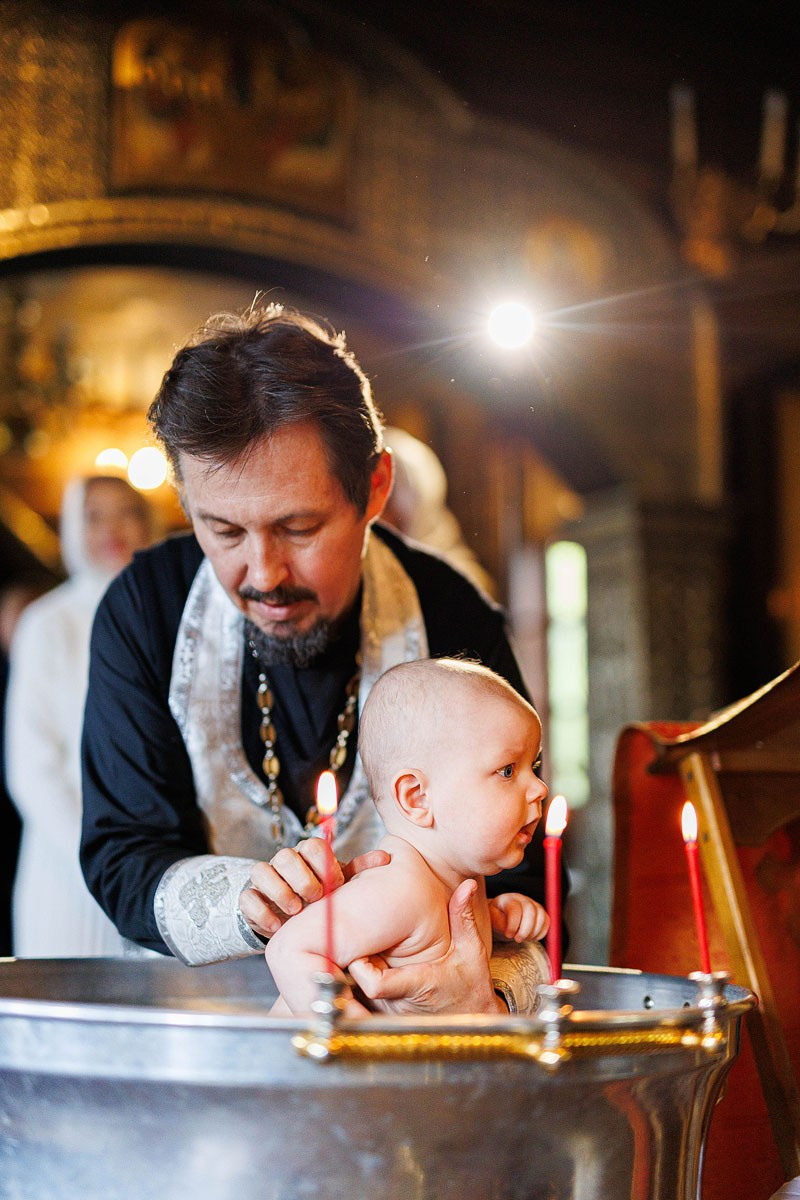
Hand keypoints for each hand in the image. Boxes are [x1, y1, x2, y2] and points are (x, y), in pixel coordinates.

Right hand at [239, 842, 389, 938]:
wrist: (292, 920)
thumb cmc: (320, 898)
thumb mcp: (339, 885)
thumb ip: (358, 871)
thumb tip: (385, 857)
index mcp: (307, 855)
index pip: (312, 845)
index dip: (324, 863)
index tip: (336, 885)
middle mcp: (284, 862)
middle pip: (285, 855)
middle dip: (302, 877)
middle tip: (315, 897)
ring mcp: (265, 879)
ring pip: (261, 870)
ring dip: (280, 891)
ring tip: (295, 910)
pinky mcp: (249, 898)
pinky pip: (247, 898)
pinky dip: (261, 911)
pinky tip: (276, 927)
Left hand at [347, 878, 505, 1014]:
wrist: (472, 1021)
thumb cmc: (471, 988)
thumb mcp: (472, 952)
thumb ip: (464, 919)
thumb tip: (467, 886)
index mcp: (417, 984)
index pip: (375, 984)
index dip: (359, 967)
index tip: (359, 946)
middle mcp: (397, 1002)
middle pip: (356, 986)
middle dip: (349, 961)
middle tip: (347, 937)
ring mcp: (388, 1011)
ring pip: (354, 993)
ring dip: (349, 971)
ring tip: (348, 946)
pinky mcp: (384, 1014)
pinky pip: (360, 999)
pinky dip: (355, 981)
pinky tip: (359, 960)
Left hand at [488, 894, 549, 942]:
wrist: (501, 917)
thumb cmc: (496, 919)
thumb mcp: (492, 921)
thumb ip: (500, 924)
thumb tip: (511, 931)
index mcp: (508, 899)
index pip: (515, 909)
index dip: (513, 924)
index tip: (508, 935)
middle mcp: (522, 899)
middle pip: (531, 910)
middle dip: (526, 929)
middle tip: (518, 940)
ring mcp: (533, 904)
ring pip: (541, 916)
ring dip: (534, 932)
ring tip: (524, 939)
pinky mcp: (540, 912)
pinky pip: (547, 921)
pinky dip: (541, 932)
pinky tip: (530, 938)